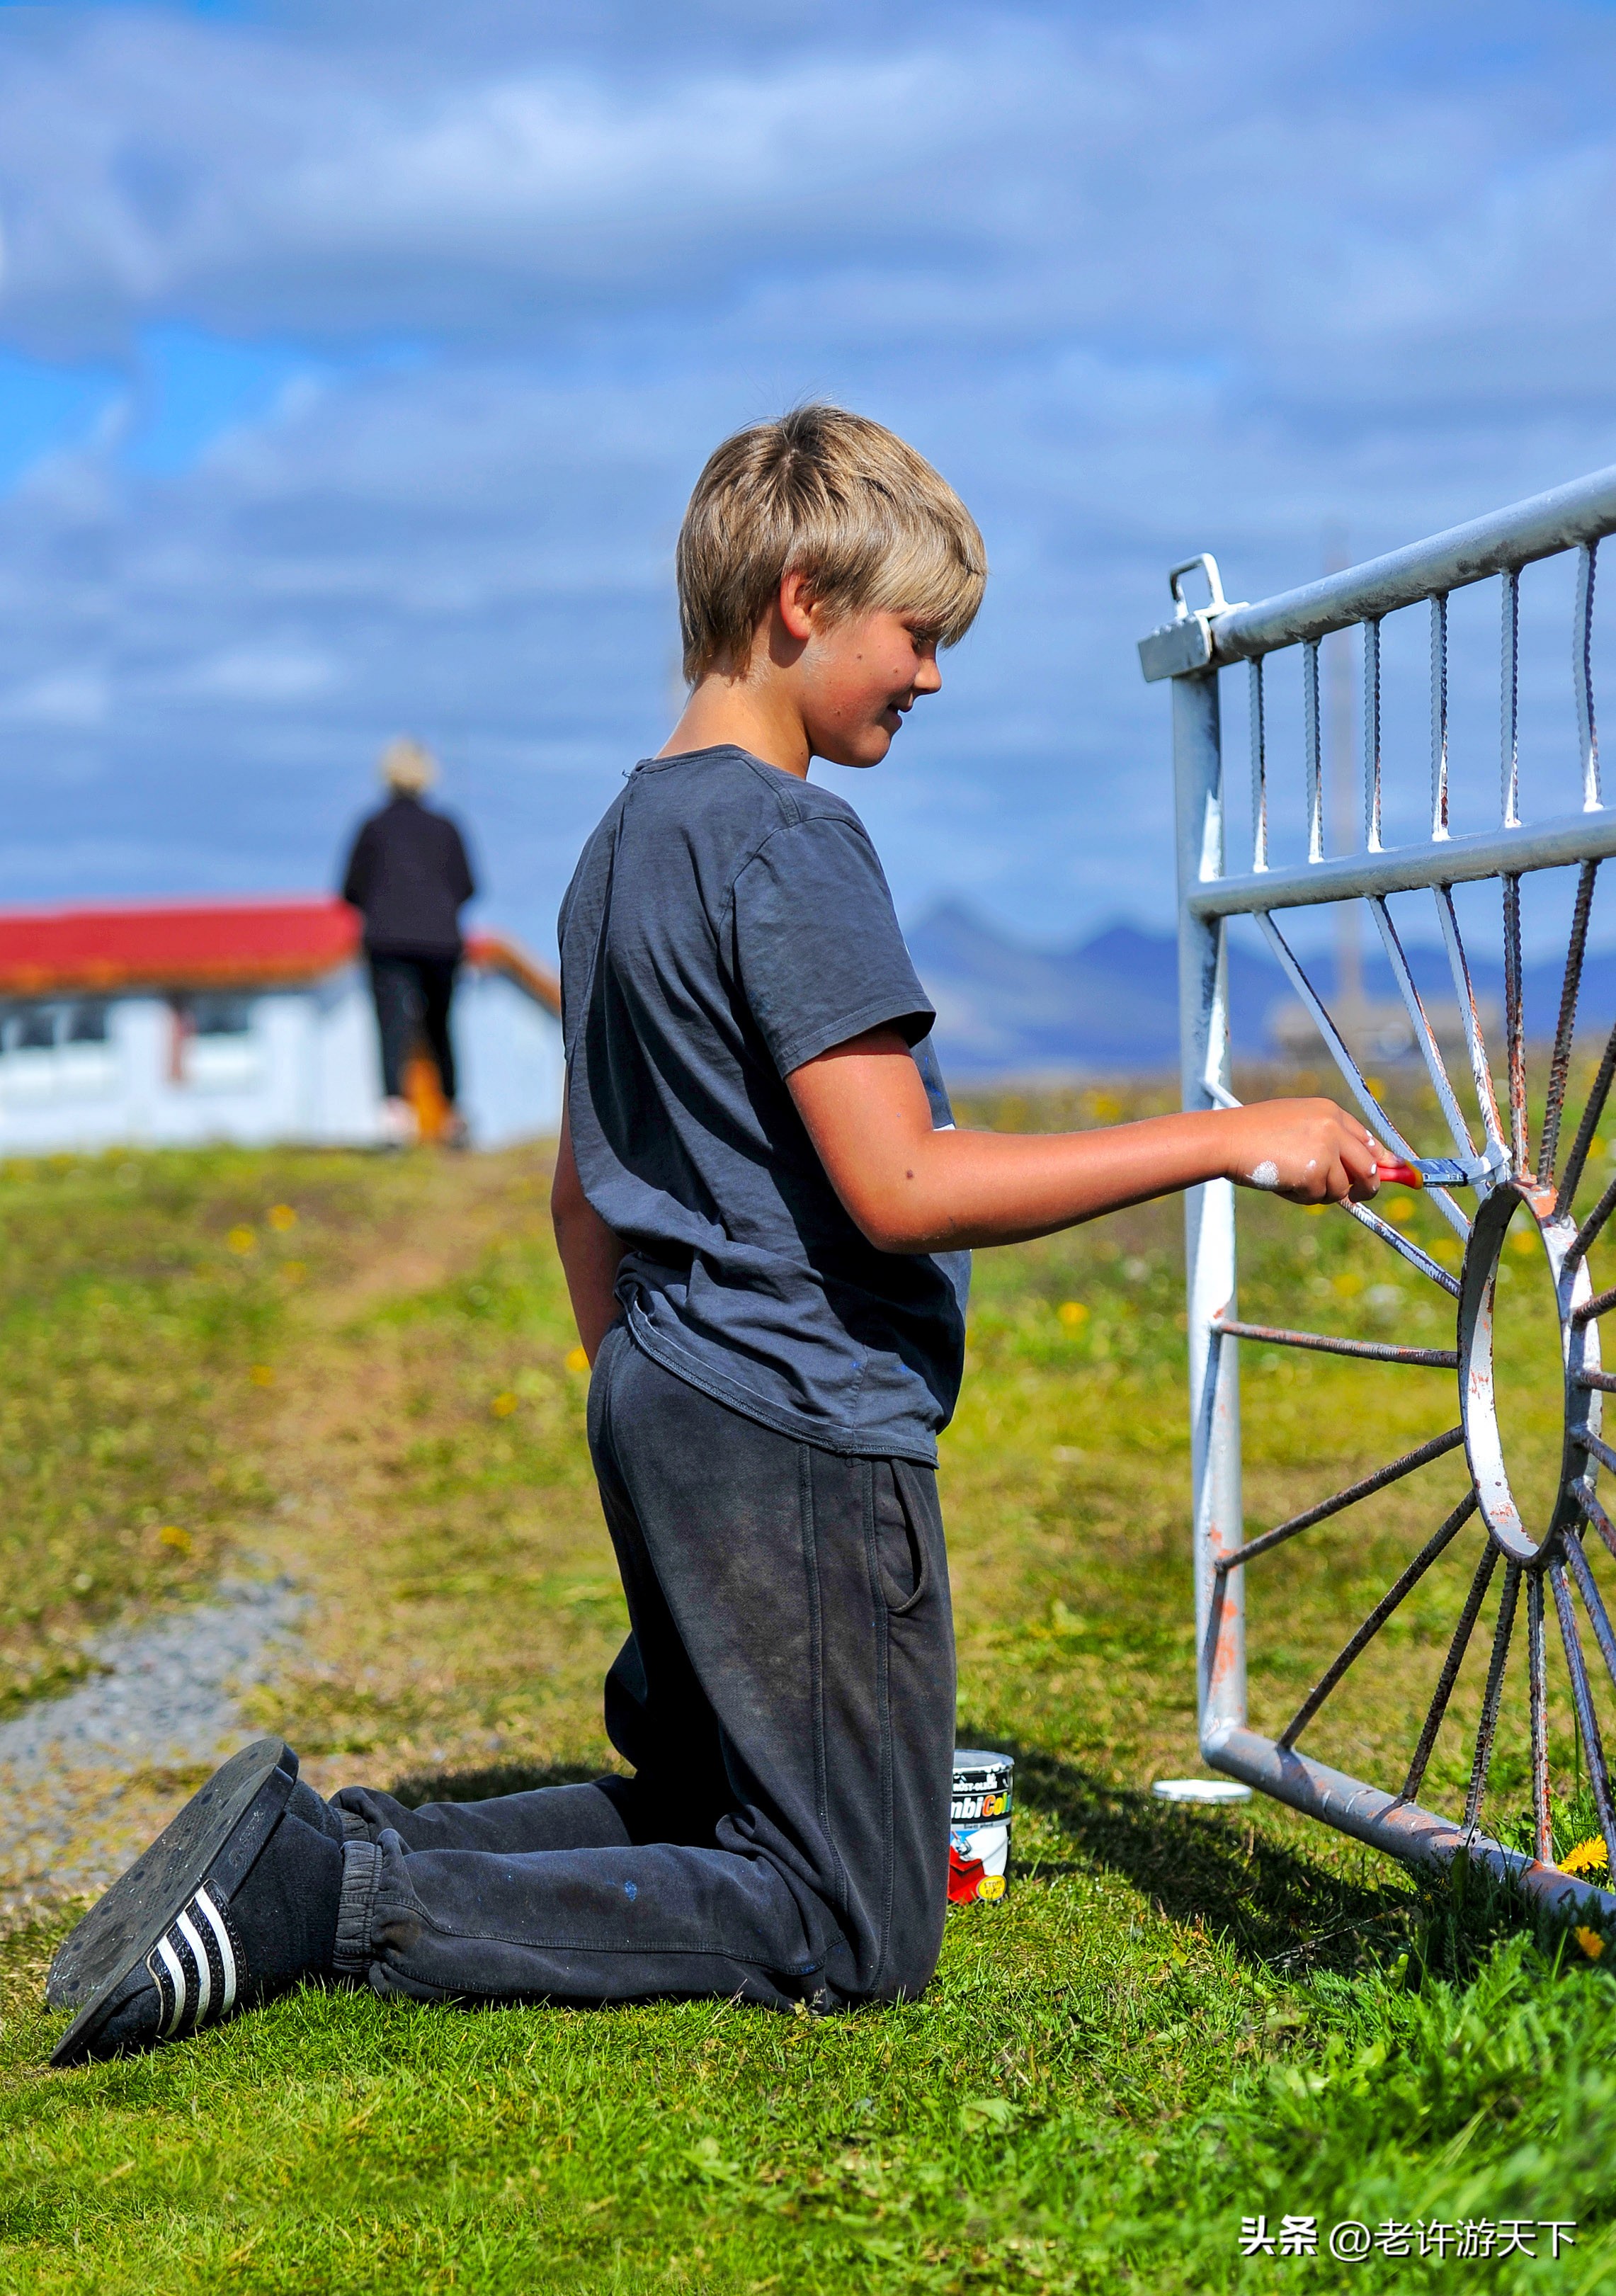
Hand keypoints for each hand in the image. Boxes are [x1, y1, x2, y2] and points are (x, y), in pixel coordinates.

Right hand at [1221, 1098, 1383, 1204]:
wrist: (1227, 1139)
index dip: (1382, 1160)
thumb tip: (1359, 1170)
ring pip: (1342, 1188)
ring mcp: (1326, 1148)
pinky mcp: (1316, 1170)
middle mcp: (1333, 1126)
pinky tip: (1281, 1182)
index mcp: (1329, 1112)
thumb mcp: (1295, 1128)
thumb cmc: (1253, 1135)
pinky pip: (1319, 1197)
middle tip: (1359, 1197)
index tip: (1393, 1173)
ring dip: (1319, 1192)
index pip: (1368, 1139)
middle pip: (1369, 1167)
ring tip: (1289, 1179)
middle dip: (1367, 1187)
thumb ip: (1327, 1143)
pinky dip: (1301, 1197)